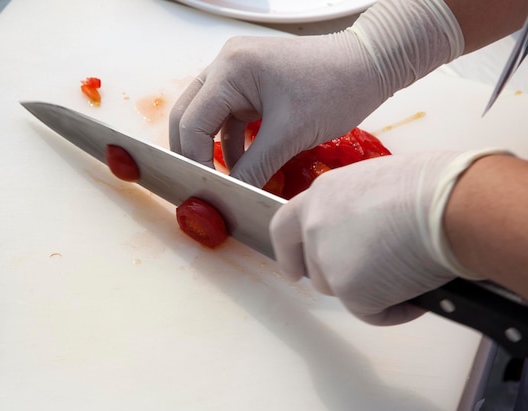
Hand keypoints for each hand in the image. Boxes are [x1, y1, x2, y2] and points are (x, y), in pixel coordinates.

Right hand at [169, 0, 462, 187]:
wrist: (371, 65)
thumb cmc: (336, 89)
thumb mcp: (291, 135)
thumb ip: (254, 167)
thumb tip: (231, 196)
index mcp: (231, 69)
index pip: (192, 121)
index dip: (194, 159)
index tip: (205, 190)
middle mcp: (226, 64)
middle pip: (189, 115)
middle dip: (193, 152)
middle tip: (202, 185)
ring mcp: (238, 72)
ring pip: (207, 117)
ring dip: (213, 149)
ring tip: (224, 180)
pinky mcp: (252, 83)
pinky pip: (229, 116)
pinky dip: (232, 142)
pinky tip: (244, 166)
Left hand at [269, 150, 500, 324]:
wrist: (448, 206)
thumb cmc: (429, 187)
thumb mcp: (376, 184)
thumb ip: (355, 209)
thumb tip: (368, 231)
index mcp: (320, 196)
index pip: (283, 228)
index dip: (287, 252)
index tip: (293, 271)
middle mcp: (314, 228)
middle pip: (315, 268)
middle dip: (340, 279)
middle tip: (370, 281)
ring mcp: (329, 260)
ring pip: (340, 292)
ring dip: (369, 292)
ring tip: (406, 275)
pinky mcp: (350, 290)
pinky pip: (372, 313)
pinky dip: (396, 310)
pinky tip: (418, 294)